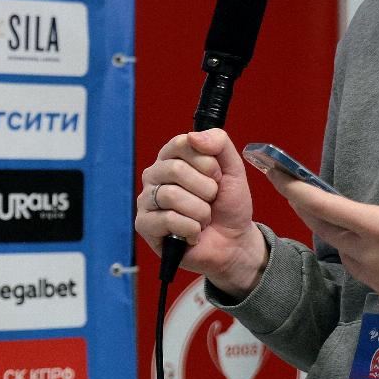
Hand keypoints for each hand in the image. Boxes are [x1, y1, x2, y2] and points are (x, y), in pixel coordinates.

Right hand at [135, 128, 267, 296]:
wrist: (233, 242)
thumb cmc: (228, 205)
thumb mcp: (233, 169)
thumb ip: (219, 143)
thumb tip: (194, 136)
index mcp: (172, 157)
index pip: (182, 144)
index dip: (207, 162)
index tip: (217, 176)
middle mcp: (155, 176)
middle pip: (175, 169)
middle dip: (205, 189)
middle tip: (211, 200)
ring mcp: (147, 200)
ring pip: (172, 196)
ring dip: (200, 212)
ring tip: (203, 219)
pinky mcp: (144, 225)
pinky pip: (168, 220)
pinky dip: (191, 229)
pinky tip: (193, 233)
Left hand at [265, 159, 378, 338]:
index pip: (324, 206)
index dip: (296, 189)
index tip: (278, 175)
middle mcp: (371, 258)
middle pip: (325, 230)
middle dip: (307, 209)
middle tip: (297, 192)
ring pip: (347, 254)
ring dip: (341, 236)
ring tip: (347, 219)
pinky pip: (369, 276)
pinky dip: (369, 260)